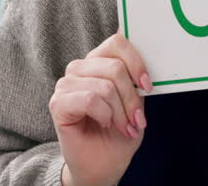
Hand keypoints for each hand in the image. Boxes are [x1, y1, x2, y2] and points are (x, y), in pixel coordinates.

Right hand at [49, 34, 152, 185]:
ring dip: (120, 112)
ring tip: (123, 126)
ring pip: (105, 85)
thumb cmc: (119, 132)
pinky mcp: (58, 102)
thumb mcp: (136, 102)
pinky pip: (90, 99)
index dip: (137, 61)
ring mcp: (66, 84)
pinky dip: (104, 115)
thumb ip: (137, 80)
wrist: (103, 165)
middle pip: (115, 66)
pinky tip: (104, 123)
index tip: (148, 85)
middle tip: (136, 120)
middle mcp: (81, 68)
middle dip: (131, 98)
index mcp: (99, 61)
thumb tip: (149, 60)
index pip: (117, 41)